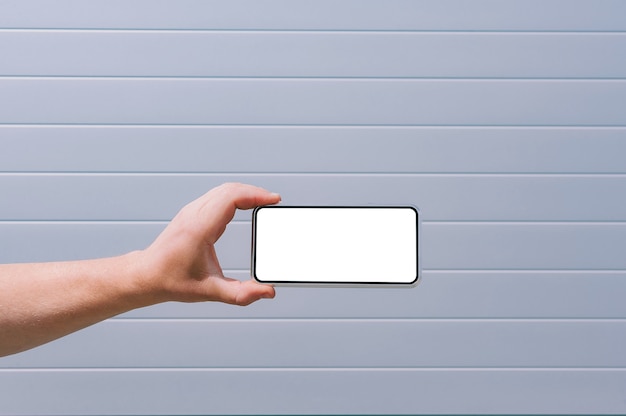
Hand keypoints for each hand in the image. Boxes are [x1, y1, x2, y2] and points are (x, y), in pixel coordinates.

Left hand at [140, 183, 280, 305]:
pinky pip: (217, 195)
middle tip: (273, 202)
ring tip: (263, 202)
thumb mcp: (209, 292)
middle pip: (230, 189)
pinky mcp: (192, 213)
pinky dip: (235, 195)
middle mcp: (194, 214)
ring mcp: (191, 211)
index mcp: (199, 228)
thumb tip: (267, 291)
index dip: (255, 195)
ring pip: (223, 189)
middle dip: (256, 192)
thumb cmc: (172, 281)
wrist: (146, 276)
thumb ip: (241, 294)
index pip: (231, 198)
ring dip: (246, 192)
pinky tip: (245, 204)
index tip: (273, 200)